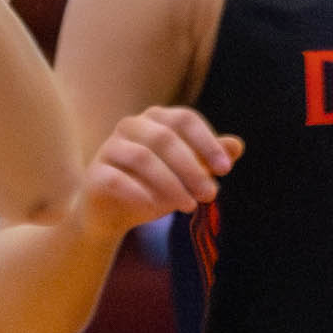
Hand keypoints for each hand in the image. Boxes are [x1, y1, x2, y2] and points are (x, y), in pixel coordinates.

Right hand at [75, 106, 244, 238]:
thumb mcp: (186, 174)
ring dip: (171, 183)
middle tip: (210, 194)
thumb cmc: (154, 187)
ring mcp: (109, 148)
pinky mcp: (95, 174)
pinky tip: (155, 209)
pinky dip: (140, 194)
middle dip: (192, 167)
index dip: (207, 142)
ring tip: (189, 206)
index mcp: (155, 119)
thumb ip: (208, 159)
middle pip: (165, 138)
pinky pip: (117, 180)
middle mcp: (131, 126)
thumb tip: (238, 145)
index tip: (226, 169)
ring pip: (143, 158)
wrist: (110, 214)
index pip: (185, 119)